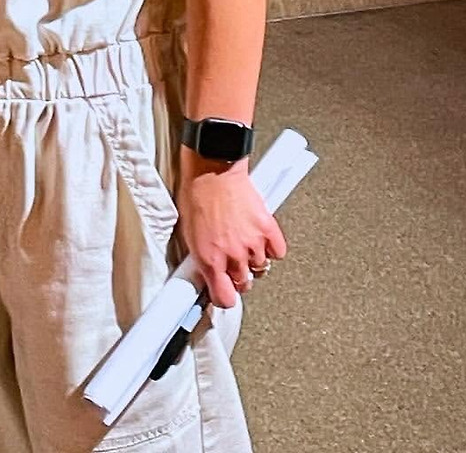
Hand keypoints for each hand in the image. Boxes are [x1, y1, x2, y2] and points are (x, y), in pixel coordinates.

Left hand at [175, 151, 286, 307]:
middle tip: (231, 260)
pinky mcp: (268, 230)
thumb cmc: (196, 191)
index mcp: (209, 258)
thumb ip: (201, 256)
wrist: (212, 167)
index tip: (222, 293)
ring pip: (261, 268)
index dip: (223, 297)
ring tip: (242, 240)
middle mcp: (232, 255)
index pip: (223, 299)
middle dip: (237, 275)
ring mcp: (252, 244)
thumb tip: (204, 271)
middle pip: (244, 284)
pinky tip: (259, 236)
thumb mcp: (188, 231)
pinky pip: (277, 252)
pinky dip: (271, 247)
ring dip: (252, 258)